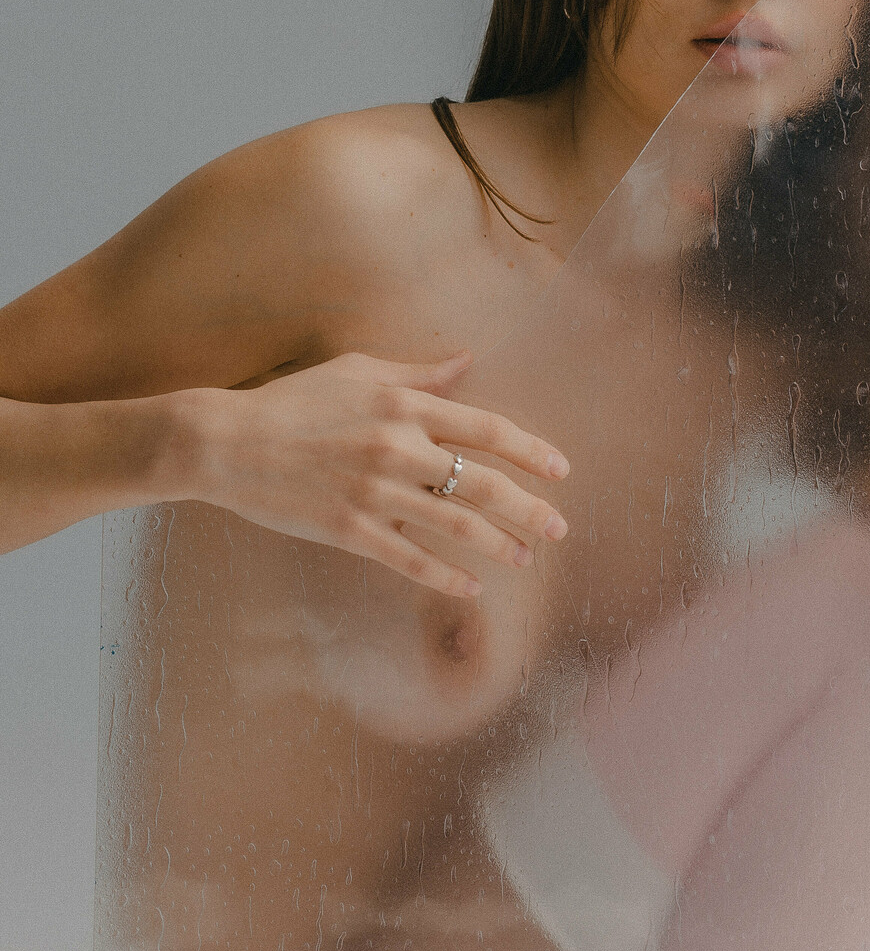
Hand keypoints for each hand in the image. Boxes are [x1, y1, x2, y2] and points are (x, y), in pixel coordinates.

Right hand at [167, 351, 569, 595]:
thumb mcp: (358, 371)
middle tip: (561, 526)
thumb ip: (418, 373)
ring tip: (527, 557)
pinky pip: (410, 558)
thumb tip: (467, 364)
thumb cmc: (294, 400)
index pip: (487, 429)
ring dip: (499, 544)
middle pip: (484, 483)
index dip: (530, 450)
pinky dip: (446, 576)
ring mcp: (376, 492)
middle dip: (530, 508)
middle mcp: (399, 448)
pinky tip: (471, 586)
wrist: (228, 442)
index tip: (561, 470)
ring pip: (456, 525)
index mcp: (405, 405)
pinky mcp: (350, 530)